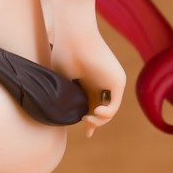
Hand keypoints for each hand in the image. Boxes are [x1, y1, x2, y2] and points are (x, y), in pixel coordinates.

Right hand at [41, 0, 125, 134]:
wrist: (74, 38)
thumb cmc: (62, 55)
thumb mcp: (58, 81)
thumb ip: (61, 98)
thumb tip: (55, 116)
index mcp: (86, 82)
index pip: (89, 105)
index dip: (89, 121)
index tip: (87, 135)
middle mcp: (99, 83)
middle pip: (99, 110)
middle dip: (93, 123)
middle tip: (85, 126)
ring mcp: (109, 82)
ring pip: (108, 111)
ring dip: (99, 121)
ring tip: (87, 118)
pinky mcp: (117, 81)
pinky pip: (114, 104)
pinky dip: (106, 113)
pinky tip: (95, 111)